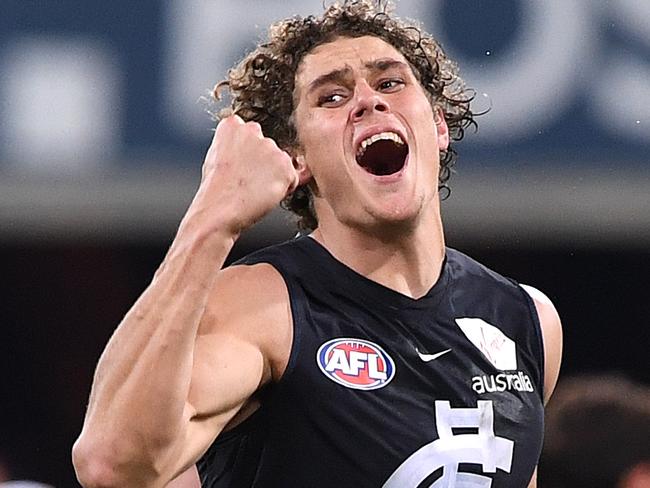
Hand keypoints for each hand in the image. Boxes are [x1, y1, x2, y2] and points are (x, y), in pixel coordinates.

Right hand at [186, 115, 299, 236]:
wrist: (220, 208)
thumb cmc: (216, 189)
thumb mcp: (216, 157)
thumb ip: (234, 146)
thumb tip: (250, 151)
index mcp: (232, 125)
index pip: (251, 134)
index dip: (248, 153)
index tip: (241, 165)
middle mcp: (253, 130)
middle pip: (268, 147)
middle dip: (264, 163)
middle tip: (248, 180)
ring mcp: (271, 147)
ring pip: (281, 162)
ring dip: (274, 175)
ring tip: (254, 189)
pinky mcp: (285, 165)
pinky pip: (292, 178)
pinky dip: (283, 188)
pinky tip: (264, 194)